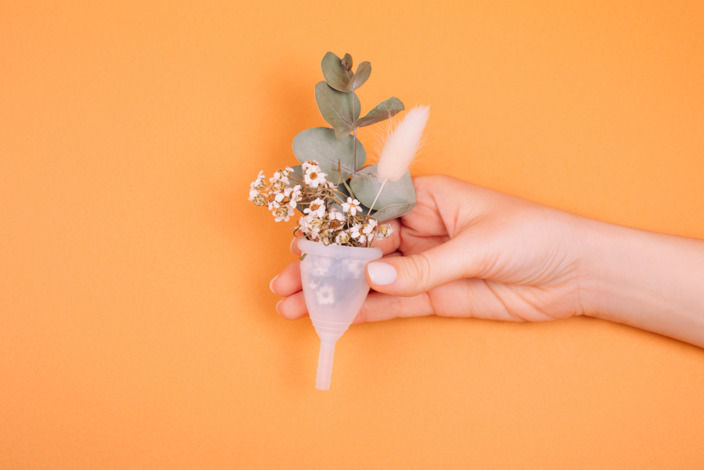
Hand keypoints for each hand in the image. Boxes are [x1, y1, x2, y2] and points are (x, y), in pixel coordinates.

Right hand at [271, 175, 587, 323]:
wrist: (576, 273)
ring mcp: (425, 263)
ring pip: (371, 278)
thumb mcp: (478, 245)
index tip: (302, 243)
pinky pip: (394, 303)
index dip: (334, 227)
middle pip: (360, 246)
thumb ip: (423, 266)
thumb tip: (373, 277)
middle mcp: (420, 227)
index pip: (369, 209)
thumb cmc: (535, 236)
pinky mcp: (436, 295)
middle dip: (323, 264)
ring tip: (295, 306)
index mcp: (428, 196)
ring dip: (335, 292)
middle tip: (285, 282)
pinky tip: (334, 318)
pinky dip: (365, 311)